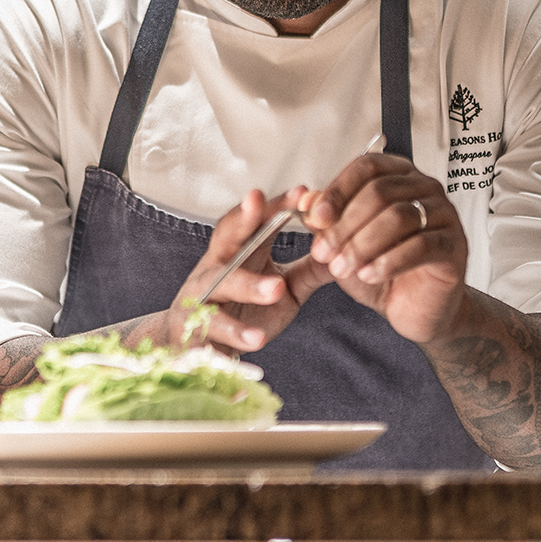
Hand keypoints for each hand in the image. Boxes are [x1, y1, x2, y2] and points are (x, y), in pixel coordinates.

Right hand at [169, 188, 307, 353]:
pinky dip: (236, 333)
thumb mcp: (283, 290)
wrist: (194, 349)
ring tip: (276, 289)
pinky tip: (257, 339)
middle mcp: (217, 268)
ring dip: (248, 285)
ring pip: (222, 284)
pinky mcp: (196, 329)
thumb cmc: (243, 312)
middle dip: (241, 219)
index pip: (256, 222)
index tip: (301, 192)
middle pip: (226, 237)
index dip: (275, 206)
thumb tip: (346, 251)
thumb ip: (309, 271)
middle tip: (258, 202)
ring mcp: (203, 296)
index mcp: (239, 253)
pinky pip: (215, 329)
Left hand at [301, 151, 466, 343]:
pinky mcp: (455, 245)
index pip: (367, 167)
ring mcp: (445, 215)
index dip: (337, 190)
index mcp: (398, 176)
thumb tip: (305, 201)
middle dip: (344, 225)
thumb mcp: (344, 244)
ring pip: (399, 218)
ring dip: (362, 245)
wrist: (415, 307)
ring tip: (342, 268)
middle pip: (380, 192)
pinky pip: (422, 246)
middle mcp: (425, 188)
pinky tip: (370, 275)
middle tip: (323, 252)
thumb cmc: (381, 269)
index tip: (314, 217)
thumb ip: (326, 222)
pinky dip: (389, 262)